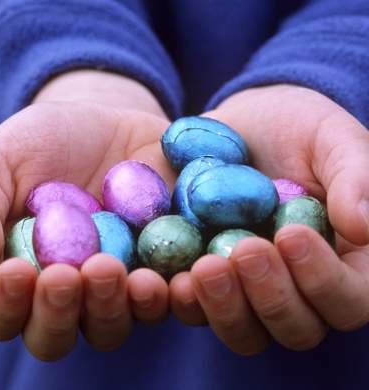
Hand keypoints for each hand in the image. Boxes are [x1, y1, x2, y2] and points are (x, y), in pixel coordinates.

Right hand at [0, 71, 172, 360]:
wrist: (103, 118)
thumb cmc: (38, 142)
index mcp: (12, 277)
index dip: (4, 304)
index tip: (18, 269)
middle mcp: (61, 295)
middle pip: (53, 337)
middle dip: (58, 313)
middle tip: (68, 273)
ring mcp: (111, 290)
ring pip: (110, 328)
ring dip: (113, 307)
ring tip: (120, 270)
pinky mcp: (158, 272)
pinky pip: (169, 302)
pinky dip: (174, 296)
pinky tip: (177, 274)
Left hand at [169, 85, 368, 354]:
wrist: (237, 125)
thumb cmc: (296, 127)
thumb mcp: (330, 137)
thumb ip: (355, 175)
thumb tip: (365, 227)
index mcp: (345, 264)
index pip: (350, 299)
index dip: (324, 281)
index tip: (290, 234)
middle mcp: (298, 289)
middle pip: (296, 328)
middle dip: (272, 297)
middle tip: (245, 249)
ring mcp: (248, 292)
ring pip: (245, 332)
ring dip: (225, 309)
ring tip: (204, 267)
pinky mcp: (204, 284)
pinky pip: (195, 310)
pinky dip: (183, 301)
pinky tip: (167, 277)